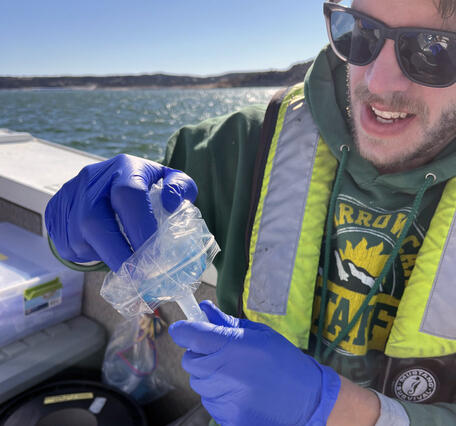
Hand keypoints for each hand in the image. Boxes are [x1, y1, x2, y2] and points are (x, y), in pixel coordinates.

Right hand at [45, 154, 196, 270]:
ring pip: (77, 237)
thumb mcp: (169, 179)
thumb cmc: (146, 184)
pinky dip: (86, 256)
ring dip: (102, 256)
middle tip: (136, 276)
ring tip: (122, 260)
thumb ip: (181, 187)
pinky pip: (66, 244)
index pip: (128, 195)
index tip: (154, 256)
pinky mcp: (56, 209)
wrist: (111, 178)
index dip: (140, 228)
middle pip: (93, 221)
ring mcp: (70, 194)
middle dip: (116, 254)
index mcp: (124, 167)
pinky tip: (103, 251)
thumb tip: (172, 202)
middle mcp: (92, 178)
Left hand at [169, 301, 340, 425]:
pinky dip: (218, 394)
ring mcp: (225, 399)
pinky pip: (209, 402)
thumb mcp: (258, 333)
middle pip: (189, 361)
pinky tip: (239, 390)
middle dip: (199, 354)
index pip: (189, 335)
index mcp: (232, 346)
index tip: (183, 329)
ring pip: (198, 382)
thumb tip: (204, 309)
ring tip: (234, 374)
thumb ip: (226, 322)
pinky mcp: (227, 418)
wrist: (307, 399)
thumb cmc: (284, 360)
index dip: (182, 330)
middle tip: (219, 353)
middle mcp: (224, 372)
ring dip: (208, 375)